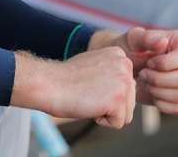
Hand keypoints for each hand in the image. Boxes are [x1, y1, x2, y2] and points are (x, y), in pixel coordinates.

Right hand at [11, 49, 135, 128]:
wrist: (48, 83)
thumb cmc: (65, 78)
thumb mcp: (94, 65)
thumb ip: (112, 71)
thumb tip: (123, 85)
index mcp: (120, 54)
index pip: (126, 86)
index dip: (105, 91)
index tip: (88, 82)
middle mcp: (126, 64)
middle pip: (129, 101)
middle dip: (108, 103)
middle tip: (87, 91)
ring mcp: (123, 81)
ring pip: (125, 114)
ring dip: (105, 111)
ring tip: (88, 96)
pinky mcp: (118, 100)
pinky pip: (118, 123)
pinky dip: (101, 120)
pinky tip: (88, 104)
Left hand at [94, 27, 177, 115]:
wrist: (125, 66)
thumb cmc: (130, 47)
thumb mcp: (133, 38)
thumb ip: (146, 38)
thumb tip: (163, 42)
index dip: (165, 63)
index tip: (148, 63)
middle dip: (159, 79)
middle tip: (143, 74)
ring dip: (157, 90)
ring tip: (145, 81)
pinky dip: (160, 103)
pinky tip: (150, 92)